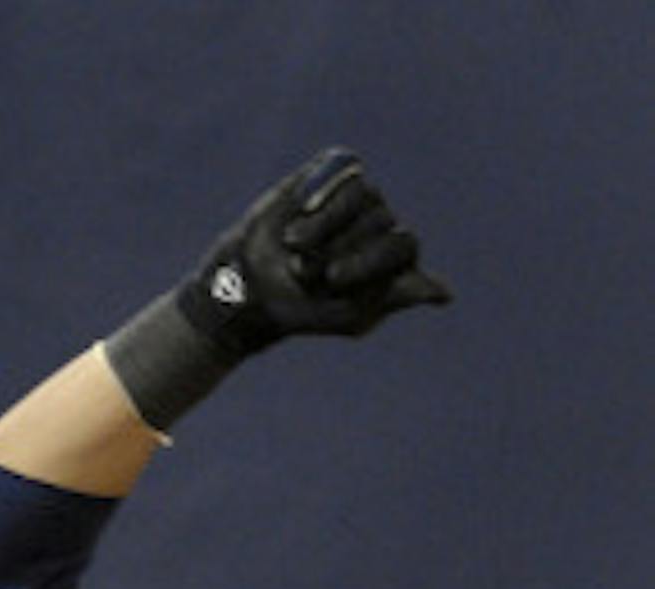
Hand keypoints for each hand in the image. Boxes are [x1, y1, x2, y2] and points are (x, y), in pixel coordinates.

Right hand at [179, 147, 451, 358]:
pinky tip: (301, 210)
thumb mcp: (350, 315)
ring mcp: (360, 196)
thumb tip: (445, 294)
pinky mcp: (333, 172)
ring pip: (362, 195)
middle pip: (381, 221)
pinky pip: (344, 169)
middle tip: (308, 271)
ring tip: (296, 246)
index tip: (332, 280)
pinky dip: (321, 191)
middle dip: (338, 248)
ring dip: (324, 225)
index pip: (404, 245)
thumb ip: (395, 299)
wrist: (247, 286)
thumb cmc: (300, 307)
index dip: (367, 260)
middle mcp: (382, 222)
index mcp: (394, 258)